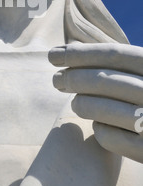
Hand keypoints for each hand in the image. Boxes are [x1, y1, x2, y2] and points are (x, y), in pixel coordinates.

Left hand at [49, 43, 142, 163]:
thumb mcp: (142, 75)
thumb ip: (117, 64)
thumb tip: (70, 48)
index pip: (114, 54)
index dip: (80, 54)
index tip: (53, 55)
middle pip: (106, 80)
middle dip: (74, 78)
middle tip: (55, 80)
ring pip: (105, 109)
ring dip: (82, 103)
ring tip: (75, 102)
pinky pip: (112, 138)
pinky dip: (101, 130)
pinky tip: (98, 126)